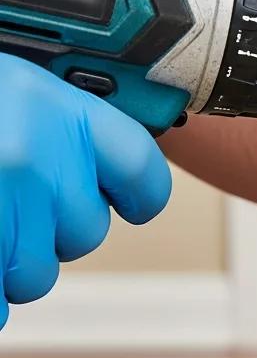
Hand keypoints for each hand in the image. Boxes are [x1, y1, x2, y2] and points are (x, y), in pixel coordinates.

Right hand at [0, 54, 171, 327]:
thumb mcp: (12, 84)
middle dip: (51, 228)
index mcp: (56, 106)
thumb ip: (59, 115)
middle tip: (11, 200)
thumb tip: (107, 165)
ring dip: (11, 261)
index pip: (142, 168)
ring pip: (37, 274)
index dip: (138, 193)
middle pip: (85, 232)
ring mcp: (2, 201)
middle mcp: (36, 157)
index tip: (130, 201)